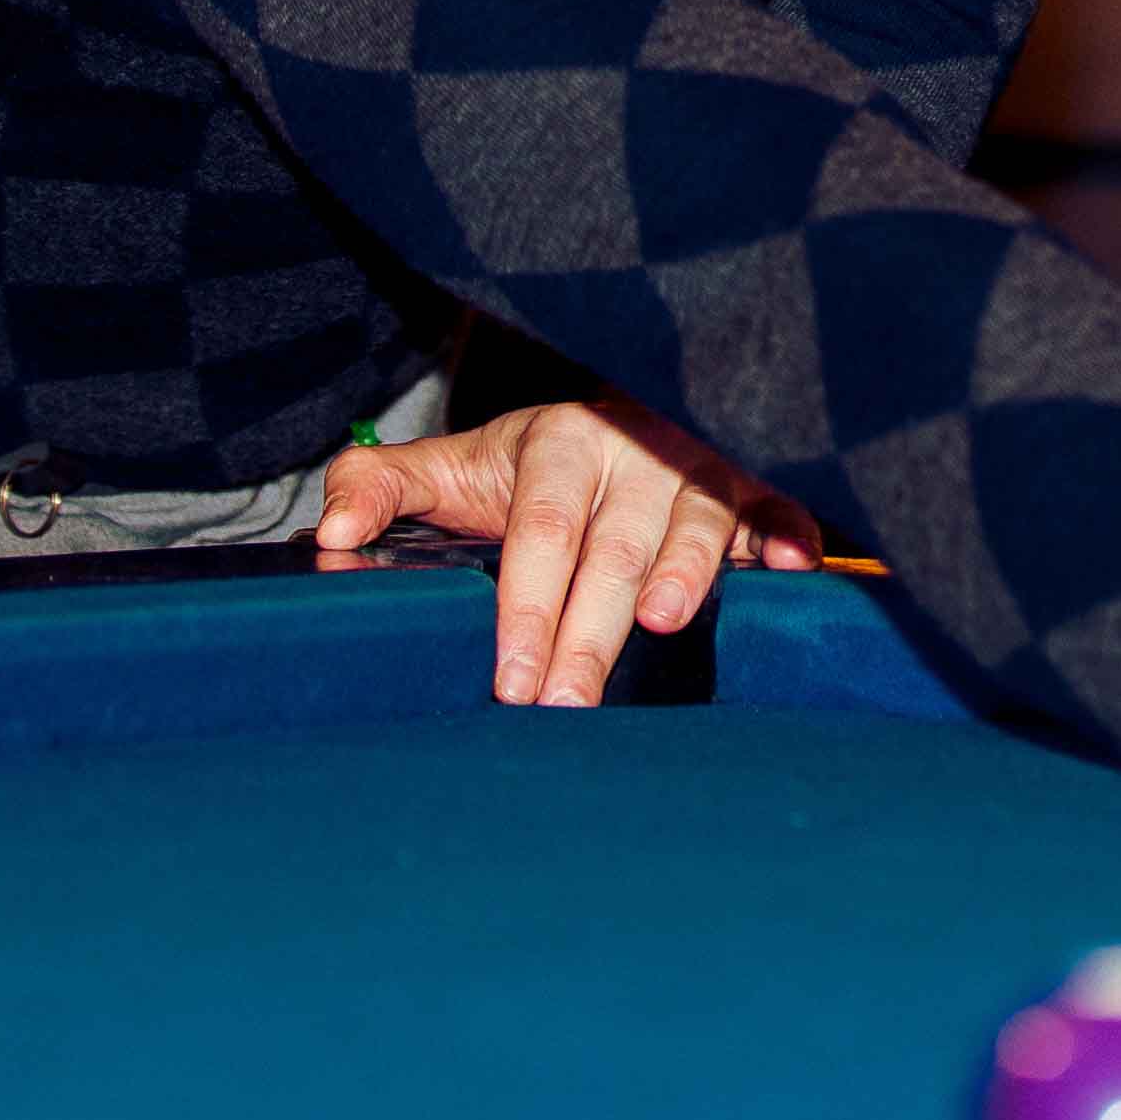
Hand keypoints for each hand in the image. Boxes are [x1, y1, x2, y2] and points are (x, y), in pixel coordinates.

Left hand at [313, 396, 824, 706]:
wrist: (625, 415)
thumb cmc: (535, 465)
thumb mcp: (454, 467)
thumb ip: (381, 490)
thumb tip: (329, 534)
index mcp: (559, 443)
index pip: (539, 530)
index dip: (525, 603)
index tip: (509, 678)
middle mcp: (634, 448)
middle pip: (613, 544)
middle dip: (589, 628)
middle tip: (565, 704)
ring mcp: (699, 465)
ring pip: (696, 521)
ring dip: (686, 568)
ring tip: (662, 623)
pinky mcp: (752, 483)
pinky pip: (775, 505)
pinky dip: (787, 532)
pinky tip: (791, 566)